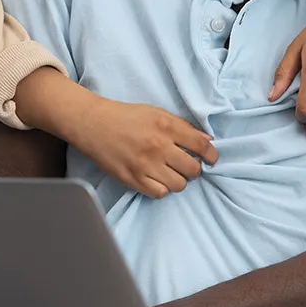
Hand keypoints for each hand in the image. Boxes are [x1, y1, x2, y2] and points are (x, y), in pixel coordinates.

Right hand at [65, 98, 216, 198]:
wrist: (93, 124)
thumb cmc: (126, 117)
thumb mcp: (157, 113)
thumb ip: (183, 127)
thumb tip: (208, 141)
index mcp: (167, 127)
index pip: (201, 146)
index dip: (212, 156)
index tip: (212, 159)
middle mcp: (158, 147)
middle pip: (193, 169)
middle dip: (194, 170)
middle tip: (187, 166)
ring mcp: (145, 165)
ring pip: (178, 185)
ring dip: (179, 181)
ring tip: (171, 173)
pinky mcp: (132, 179)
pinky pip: (159, 193)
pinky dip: (162, 189)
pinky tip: (157, 179)